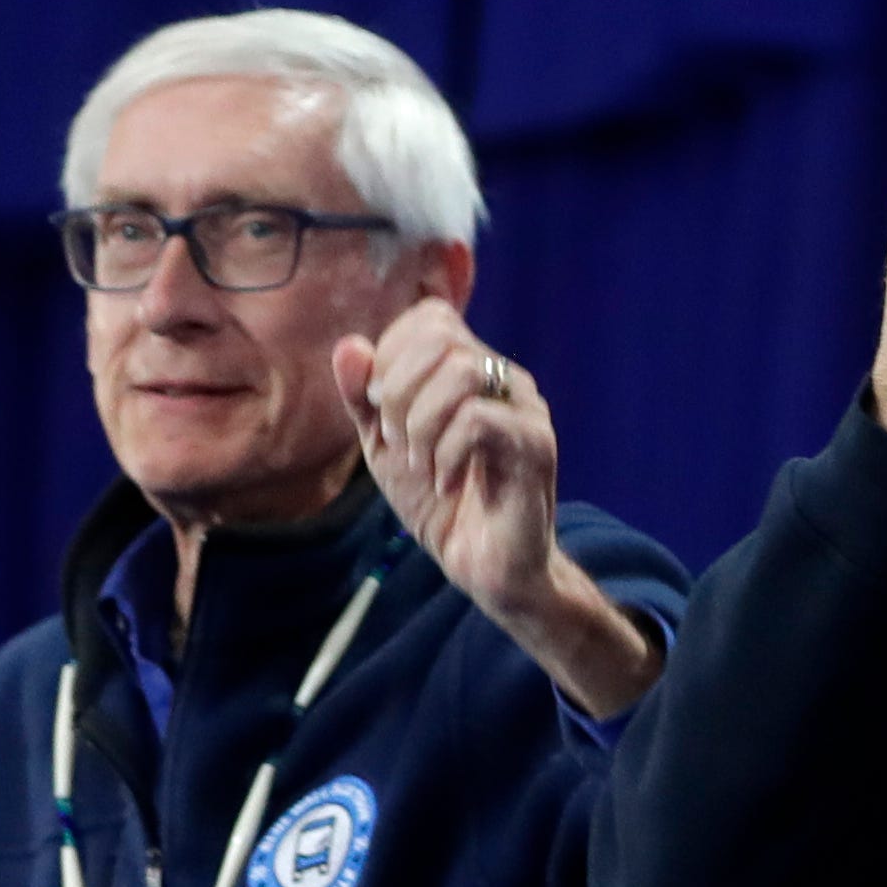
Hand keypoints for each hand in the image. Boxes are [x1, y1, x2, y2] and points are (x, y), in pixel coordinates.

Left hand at [336, 312, 662, 716]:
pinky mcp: (537, 446)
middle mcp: (505, 379)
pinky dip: (445, 453)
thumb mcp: (384, 447)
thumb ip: (364, 398)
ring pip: (461, 371)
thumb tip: (349, 347)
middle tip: (396, 442)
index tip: (380, 411)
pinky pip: (479, 420)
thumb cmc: (440, 504)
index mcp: (474, 370)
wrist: (484, 568)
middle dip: (398, 390)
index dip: (391, 354)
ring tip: (420, 465)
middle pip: (442, 337)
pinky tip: (444, 484)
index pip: (431, 317)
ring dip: (420, 423)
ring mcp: (526, 409)